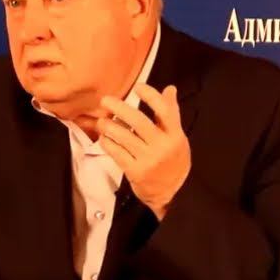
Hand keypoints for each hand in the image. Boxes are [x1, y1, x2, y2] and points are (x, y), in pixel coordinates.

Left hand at [96, 83, 190, 219]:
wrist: (172, 193)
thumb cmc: (173, 160)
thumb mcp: (177, 136)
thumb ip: (171, 113)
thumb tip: (169, 88)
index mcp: (175, 135)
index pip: (164, 111)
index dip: (151, 96)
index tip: (138, 87)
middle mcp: (162, 146)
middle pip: (139, 122)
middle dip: (120, 108)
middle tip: (106, 100)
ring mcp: (148, 160)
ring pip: (124, 137)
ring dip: (109, 126)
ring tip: (102, 121)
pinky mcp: (135, 172)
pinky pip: (117, 153)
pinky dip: (108, 143)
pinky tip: (104, 138)